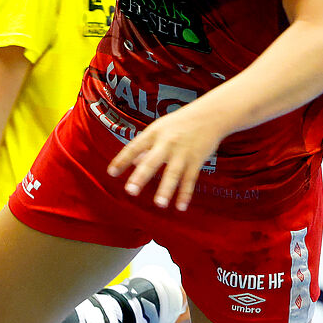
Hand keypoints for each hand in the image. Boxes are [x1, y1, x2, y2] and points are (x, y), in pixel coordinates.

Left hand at [106, 102, 228, 210]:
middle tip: (130, 191)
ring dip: (166, 189)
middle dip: (141, 177)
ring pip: (173, 173)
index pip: (134, 147)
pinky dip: (185, 194)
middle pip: (152, 161)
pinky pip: (190, 179)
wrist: (210, 115)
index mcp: (154, 133)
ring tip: (159, 204)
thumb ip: (146, 146)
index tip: (111, 173)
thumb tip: (132, 162)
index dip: (122, 160)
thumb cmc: (180, 123)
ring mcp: (183, 153)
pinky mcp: (196, 160)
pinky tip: (180, 207)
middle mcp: (167, 143)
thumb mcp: (160, 129)